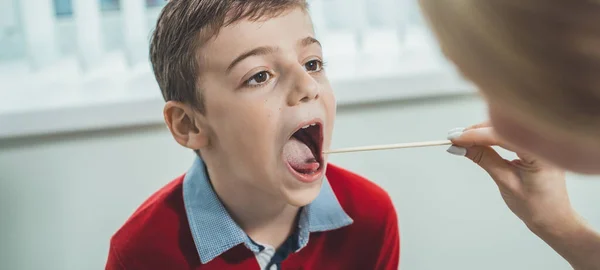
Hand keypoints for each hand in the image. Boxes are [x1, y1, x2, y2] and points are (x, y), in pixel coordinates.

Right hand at [446, 122, 579, 234]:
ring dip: (483, 132)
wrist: (553, 218)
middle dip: (478, 131)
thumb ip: (484, 159)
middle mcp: (544, 143)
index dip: (476, 135)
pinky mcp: (535, 145)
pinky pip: (511, 134)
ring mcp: (541, 143)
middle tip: (455, 138)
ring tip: (462, 140)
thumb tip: (461, 147)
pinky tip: (478, 140)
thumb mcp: (505, 182)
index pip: (503, 135)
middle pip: (504, 127)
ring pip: (506, 128)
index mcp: (540, 153)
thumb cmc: (535, 205)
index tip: (455, 138)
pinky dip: (493, 136)